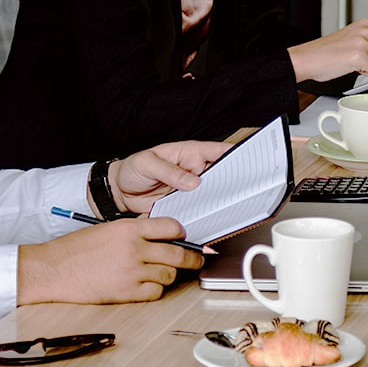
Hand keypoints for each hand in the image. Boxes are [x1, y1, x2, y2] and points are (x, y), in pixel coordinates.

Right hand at [17, 217, 202, 304]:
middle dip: (192, 258)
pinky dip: (156, 290)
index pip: (171, 227)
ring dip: (169, 275)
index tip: (185, 238)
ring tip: (162, 273)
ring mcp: (131, 272)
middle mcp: (134, 248)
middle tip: (196, 260)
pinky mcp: (126, 292)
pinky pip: (155, 293)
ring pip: (169, 274)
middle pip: (178, 253)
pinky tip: (148, 286)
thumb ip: (134, 232)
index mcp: (129, 228)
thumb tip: (161, 237)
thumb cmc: (75, 249)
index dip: (181, 234)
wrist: (52, 270)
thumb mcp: (107, 229)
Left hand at [108, 141, 227, 213]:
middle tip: (237, 190)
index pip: (219, 151)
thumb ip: (169, 171)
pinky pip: (201, 208)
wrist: (119, 193)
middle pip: (222, 174)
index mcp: (189, 153)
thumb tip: (193, 181)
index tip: (247, 162)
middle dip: (233, 181)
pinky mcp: (187, 204)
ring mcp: (192, 189)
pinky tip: (210, 216)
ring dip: (220, 200)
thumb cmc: (132, 170)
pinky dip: (207, 213)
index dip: (236, 154)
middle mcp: (195, 170)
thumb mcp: (147, 164)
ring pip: (215, 193)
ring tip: (225, 205)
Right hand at [288, 20, 367, 82]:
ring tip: (352, 63)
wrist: (307, 59)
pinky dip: (364, 73)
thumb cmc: (327, 53)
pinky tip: (351, 67)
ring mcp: (363, 41)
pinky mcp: (359, 54)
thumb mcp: (353, 40)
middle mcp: (366, 30)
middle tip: (359, 61)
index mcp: (366, 25)